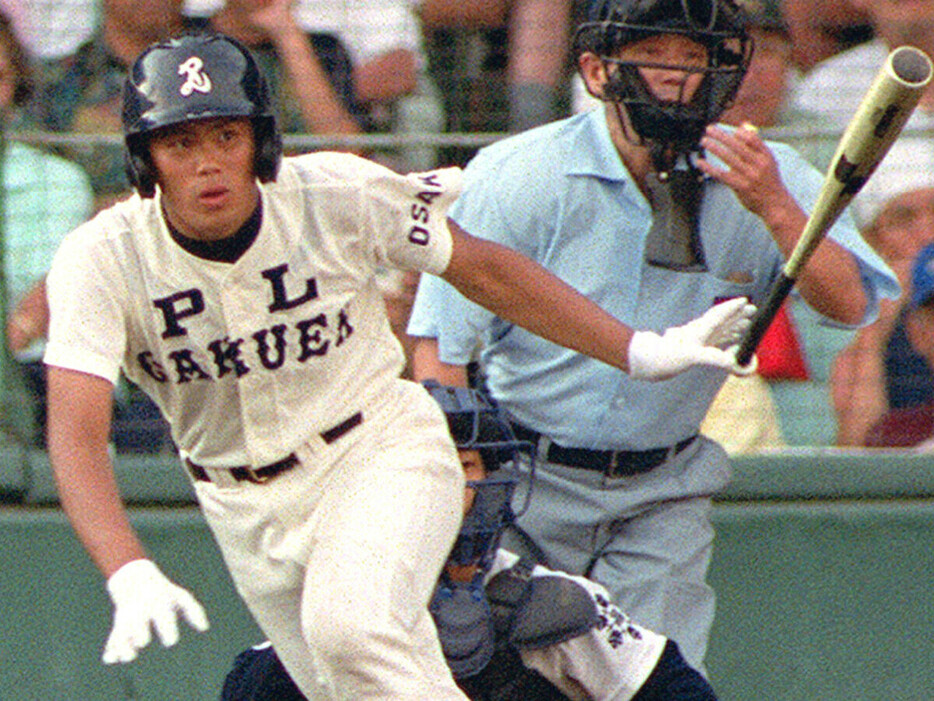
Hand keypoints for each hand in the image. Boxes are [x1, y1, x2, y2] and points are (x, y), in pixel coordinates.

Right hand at [103, 559, 208, 663]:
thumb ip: (194, 610)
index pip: (162, 618)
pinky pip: (114, 637)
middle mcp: (142, 611)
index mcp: (158, 604)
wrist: (134, 579)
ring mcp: (129, 618)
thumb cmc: (163, 591)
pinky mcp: (119, 624)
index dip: (166, 630)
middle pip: (139, 625)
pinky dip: (112, 648)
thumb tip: (204, 628)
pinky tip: (110, 659)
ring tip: (129, 656)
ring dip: (124, 646)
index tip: (170, 641)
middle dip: (141, 635)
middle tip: (144, 641)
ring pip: (123, 634)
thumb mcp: (180, 596)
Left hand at [628, 297, 756, 379]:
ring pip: (718, 329)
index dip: (732, 308)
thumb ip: (715, 358)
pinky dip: (725, 339)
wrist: (647, 362)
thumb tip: (736, 363)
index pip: (719, 315)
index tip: (745, 301)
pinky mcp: (694, 349)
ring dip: (733, 325)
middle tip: (754, 309)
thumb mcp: (693, 357)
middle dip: (737, 314)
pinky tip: (731, 342)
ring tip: (747, 323)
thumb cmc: (666, 357)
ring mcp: (697, 340)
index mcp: (700, 330)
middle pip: (722, 319)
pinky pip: (714, 340)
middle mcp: (699, 332)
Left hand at [696, 124, 798, 224]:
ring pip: (728, 158)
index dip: (740, 133)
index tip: (729, 130)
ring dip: (714, 147)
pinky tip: (700, 162)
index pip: (753, 139)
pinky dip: (709, 168)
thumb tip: (742, 126)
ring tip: (704, 141)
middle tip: (710, 129)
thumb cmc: (769, 181)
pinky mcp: (740, 187)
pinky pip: (721, 174)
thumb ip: (755, 144)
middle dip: (722, 136)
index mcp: (766, 156)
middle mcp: (758, 164)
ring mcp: (749, 176)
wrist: (775, 204)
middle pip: (738, 146)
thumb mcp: (768, 161)